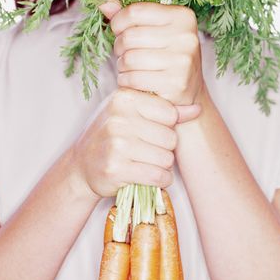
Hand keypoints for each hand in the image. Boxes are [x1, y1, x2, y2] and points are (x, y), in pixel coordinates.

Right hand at [70, 88, 199, 198]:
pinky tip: (148, 177)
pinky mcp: (116, 169)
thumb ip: (165, 111)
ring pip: (166, 159)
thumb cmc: (111, 136)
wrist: (81, 166)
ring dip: (162, 167)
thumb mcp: (133, 115)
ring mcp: (116, 145)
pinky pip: (158, 176)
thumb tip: (197, 108)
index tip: (150, 131)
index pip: (170, 113)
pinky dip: (159, 181)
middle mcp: (118, 119)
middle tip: (146, 151)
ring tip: (145, 163)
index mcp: (124, 98)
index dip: (166, 126)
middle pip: (170, 138)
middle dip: (164, 149)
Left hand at [98, 0, 204, 105]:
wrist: (188, 93)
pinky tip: (133, 82)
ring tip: (130, 68)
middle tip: (126, 54)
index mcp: (182, 16)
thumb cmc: (166, 58)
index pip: (134, 12)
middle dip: (120, 48)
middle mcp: (185, 36)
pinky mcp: (175, 83)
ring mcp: (182, 61)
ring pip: (130, 59)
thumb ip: (129, 15)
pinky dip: (127, 82)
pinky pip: (134, 79)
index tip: (119, 31)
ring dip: (122, 66)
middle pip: (130, 37)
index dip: (118, 22)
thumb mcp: (153, 31)